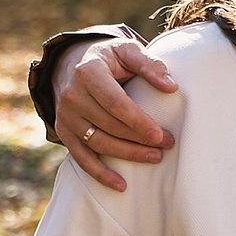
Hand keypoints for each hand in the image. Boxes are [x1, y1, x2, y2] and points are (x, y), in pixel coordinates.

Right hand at [55, 39, 176, 191]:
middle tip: (166, 145)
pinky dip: (100, 174)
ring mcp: (66, 116)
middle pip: (109, 125)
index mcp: (88, 73)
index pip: (115, 103)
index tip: (160, 134)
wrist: (71, 64)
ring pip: (98, 143)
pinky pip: (81, 157)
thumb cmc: (108, 59)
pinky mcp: (64, 132)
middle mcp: (72, 96)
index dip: (138, 121)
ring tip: (154, 158)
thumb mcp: (126, 51)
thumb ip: (148, 64)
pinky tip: (121, 184)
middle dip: (139, 139)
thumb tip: (171, 87)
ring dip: (127, 155)